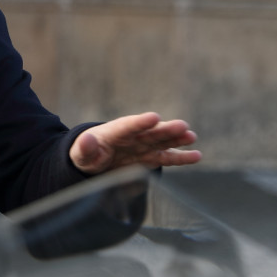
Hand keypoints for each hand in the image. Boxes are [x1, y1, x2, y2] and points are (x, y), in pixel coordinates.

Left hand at [70, 112, 201, 174]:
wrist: (94, 160)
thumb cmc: (86, 155)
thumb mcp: (80, 153)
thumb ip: (85, 148)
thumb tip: (86, 140)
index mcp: (114, 132)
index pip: (128, 126)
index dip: (140, 122)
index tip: (154, 117)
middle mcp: (132, 137)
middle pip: (150, 132)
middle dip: (165, 129)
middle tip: (182, 126)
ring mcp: (143, 146)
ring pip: (162, 141)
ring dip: (177, 139)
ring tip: (191, 136)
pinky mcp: (150, 157)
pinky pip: (167, 157)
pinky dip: (181, 157)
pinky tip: (196, 155)